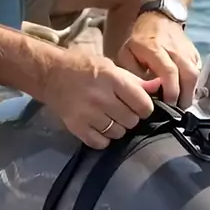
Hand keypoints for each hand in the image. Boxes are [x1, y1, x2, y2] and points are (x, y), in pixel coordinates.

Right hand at [42, 47, 160, 148]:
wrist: (49, 74)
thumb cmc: (83, 66)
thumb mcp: (110, 66)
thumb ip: (135, 80)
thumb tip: (160, 86)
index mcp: (112, 80)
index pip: (142, 104)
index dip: (145, 107)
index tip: (140, 106)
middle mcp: (101, 98)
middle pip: (131, 120)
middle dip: (131, 117)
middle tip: (122, 110)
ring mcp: (88, 114)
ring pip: (118, 133)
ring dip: (118, 128)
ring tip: (110, 118)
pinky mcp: (77, 127)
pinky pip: (100, 143)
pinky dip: (103, 138)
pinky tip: (100, 127)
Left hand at [118, 12, 200, 108]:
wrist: (159, 17)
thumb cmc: (140, 39)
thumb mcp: (127, 53)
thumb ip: (133, 72)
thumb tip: (144, 91)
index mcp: (155, 48)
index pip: (169, 71)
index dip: (171, 90)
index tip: (168, 104)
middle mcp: (175, 50)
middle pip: (188, 74)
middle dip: (185, 96)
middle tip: (178, 111)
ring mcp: (187, 51)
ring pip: (196, 74)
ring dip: (191, 93)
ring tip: (183, 106)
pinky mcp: (195, 53)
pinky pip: (198, 71)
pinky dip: (194, 85)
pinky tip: (186, 94)